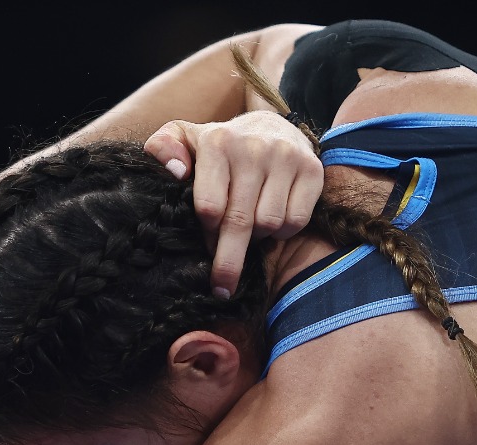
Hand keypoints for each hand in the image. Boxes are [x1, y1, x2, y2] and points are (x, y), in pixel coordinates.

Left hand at [144, 110, 324, 297]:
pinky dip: (283, 231)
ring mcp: (286, 157)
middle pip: (239, 222)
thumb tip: (174, 172)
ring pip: (269, 224)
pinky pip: (295, 221)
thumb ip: (164, 148)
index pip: (210, 207)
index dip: (207, 233)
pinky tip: (273, 220)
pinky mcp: (312, 170)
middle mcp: (253, 148)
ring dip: (258, 237)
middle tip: (222, 287)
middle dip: (229, 261)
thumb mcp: (184, 139)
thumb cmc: (220, 146)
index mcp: (218, 142)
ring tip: (250, 227)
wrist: (271, 126)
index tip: (205, 244)